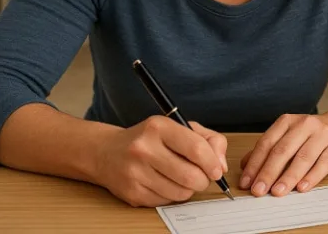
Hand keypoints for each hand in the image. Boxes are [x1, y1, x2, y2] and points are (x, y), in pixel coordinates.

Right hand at [92, 116, 227, 206]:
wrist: (106, 152)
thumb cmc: (150, 138)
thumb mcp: (179, 127)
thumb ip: (208, 140)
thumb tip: (221, 165)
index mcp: (159, 127)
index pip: (196, 148)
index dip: (212, 162)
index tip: (217, 170)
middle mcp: (144, 148)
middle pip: (190, 175)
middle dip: (204, 180)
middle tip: (203, 177)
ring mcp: (135, 172)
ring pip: (181, 192)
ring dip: (190, 189)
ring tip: (183, 178)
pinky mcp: (132, 193)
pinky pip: (166, 201)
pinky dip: (173, 195)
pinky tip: (165, 183)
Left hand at [238, 113, 327, 196]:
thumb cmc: (310, 135)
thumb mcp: (288, 136)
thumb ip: (267, 150)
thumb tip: (244, 167)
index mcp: (287, 121)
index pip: (267, 143)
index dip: (255, 164)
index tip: (246, 182)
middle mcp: (304, 124)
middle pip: (283, 150)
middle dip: (268, 173)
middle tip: (258, 191)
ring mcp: (322, 135)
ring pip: (302, 157)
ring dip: (288, 177)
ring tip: (277, 192)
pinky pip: (323, 164)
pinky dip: (311, 177)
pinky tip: (302, 188)